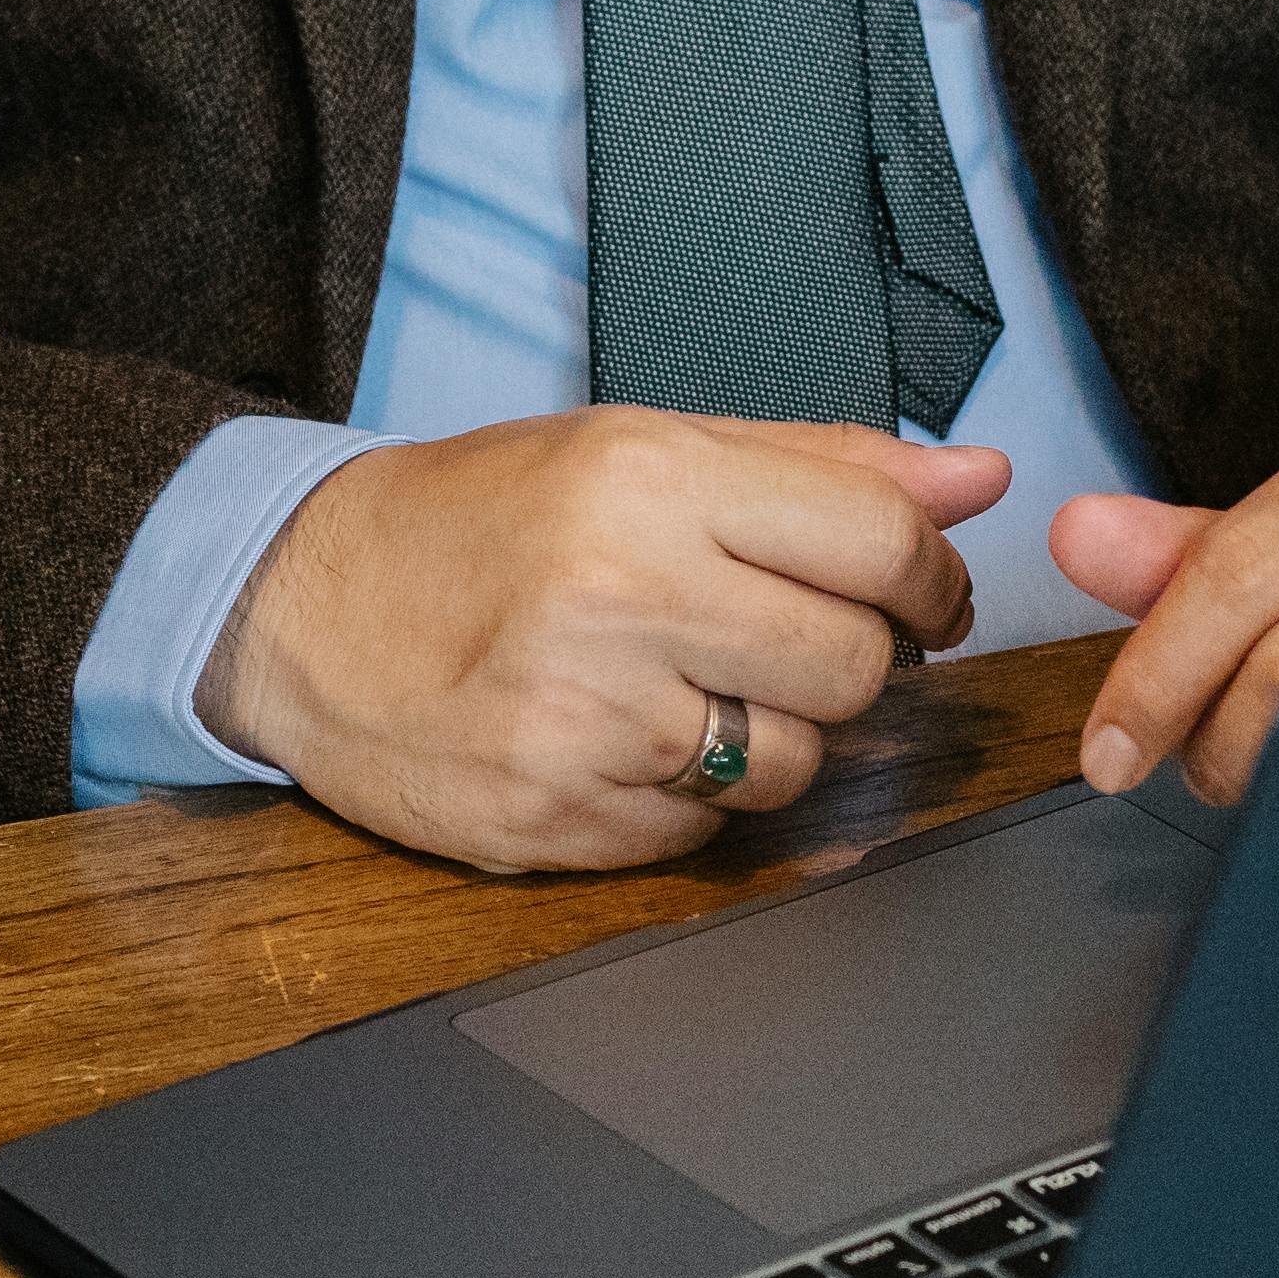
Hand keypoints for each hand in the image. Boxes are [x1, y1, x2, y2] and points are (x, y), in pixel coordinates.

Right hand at [198, 411, 1011, 872]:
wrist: (299, 609)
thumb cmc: (475, 521)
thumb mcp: (634, 448)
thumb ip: (816, 465)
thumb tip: (979, 481)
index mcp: (648, 480)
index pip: (881, 546)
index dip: (932, 583)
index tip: (923, 597)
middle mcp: (620, 595)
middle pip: (855, 667)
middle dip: (848, 662)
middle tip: (786, 639)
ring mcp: (586, 720)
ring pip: (792, 764)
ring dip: (771, 737)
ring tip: (691, 688)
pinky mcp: (557, 817)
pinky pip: (705, 829)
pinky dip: (689, 795)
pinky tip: (623, 739)